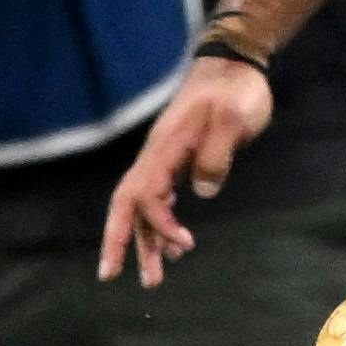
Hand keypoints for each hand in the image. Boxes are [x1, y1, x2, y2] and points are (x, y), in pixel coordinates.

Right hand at [97, 52, 272, 279]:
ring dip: (145, 242)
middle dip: (116, 241)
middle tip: (109, 276)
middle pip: (124, 205)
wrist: (233, 66)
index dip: (160, 225)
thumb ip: (217, 154)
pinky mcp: (177, 162)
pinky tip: (171, 248)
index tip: (185, 245)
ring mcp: (164, 160)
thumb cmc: (235, 92)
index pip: (145, 196)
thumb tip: (201, 190)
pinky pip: (158, 201)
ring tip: (152, 279)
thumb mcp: (233, 119)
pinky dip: (161, 226)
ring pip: (143, 208)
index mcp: (165, 148)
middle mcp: (156, 157)